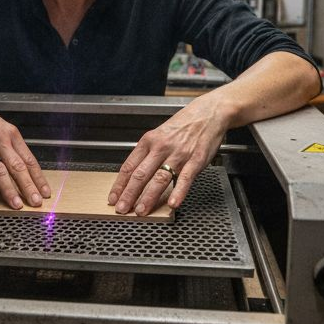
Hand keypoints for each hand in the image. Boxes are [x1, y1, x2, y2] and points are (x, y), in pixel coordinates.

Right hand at [0, 86, 49, 208]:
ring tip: (16, 204)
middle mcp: (0, 140)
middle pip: (18, 167)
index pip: (29, 160)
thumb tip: (25, 167)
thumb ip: (12, 146)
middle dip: (28, 187)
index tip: (45, 192)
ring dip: (9, 190)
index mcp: (11, 134)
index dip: (38, 178)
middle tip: (35, 202)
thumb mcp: (1, 127)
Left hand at [108, 98, 230, 215]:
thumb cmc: (185, 124)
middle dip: (129, 194)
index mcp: (149, 141)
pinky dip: (179, 192)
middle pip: (140, 174)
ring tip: (141, 211)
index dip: (120, 184)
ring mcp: (178, 154)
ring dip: (148, 197)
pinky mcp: (196, 160)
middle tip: (121, 209)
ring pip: (159, 178)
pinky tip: (173, 203)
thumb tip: (135, 174)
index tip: (113, 198)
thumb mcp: (160, 134)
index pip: (129, 166)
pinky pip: (185, 178)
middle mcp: (161, 147)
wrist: (209, 112)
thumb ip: (148, 153)